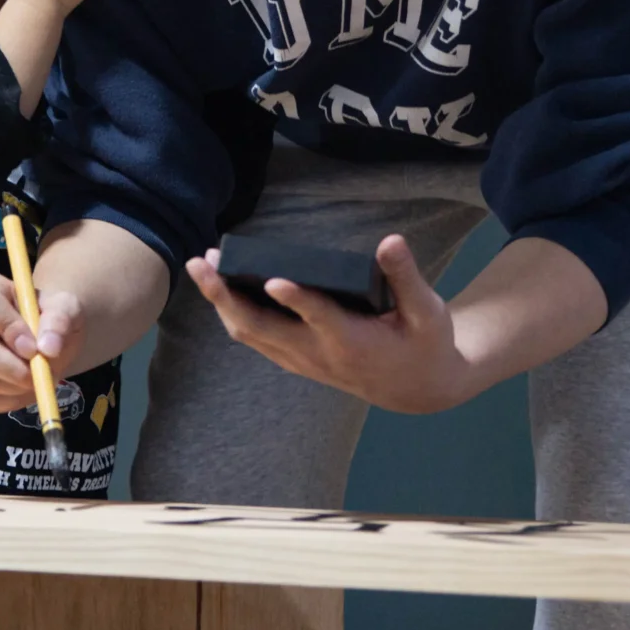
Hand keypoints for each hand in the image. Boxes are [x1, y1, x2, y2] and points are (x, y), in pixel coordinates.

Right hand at [0, 271, 84, 413]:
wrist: (38, 339)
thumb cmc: (48, 319)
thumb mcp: (65, 309)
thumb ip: (60, 320)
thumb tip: (48, 347)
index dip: (10, 329)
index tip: (34, 349)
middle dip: (14, 371)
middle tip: (39, 376)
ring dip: (12, 389)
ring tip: (33, 382)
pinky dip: (1, 403)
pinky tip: (17, 392)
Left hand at [183, 235, 470, 415]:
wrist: (418, 389)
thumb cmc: (425, 343)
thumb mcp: (427, 311)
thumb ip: (405, 276)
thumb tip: (391, 241)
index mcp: (354, 342)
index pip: (321, 317)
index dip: (297, 299)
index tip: (274, 278)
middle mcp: (320, 355)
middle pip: (262, 328)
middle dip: (226, 296)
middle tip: (202, 263)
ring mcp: (303, 361)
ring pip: (251, 335)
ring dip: (222, 303)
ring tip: (202, 266)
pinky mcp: (296, 360)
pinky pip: (256, 339)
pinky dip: (233, 314)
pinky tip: (219, 288)